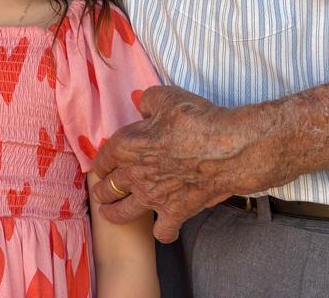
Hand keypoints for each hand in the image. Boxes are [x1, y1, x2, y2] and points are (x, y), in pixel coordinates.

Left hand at [91, 86, 274, 243]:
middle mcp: (135, 175)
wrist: (227, 149)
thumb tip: (141, 103)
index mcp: (127, 146)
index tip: (102, 165)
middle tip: (101, 191)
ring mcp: (154, 197)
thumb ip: (147, 100)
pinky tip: (162, 227)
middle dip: (102, 190)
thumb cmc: (196, 120)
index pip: (103, 158)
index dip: (101, 162)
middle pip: (109, 187)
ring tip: (109, 212)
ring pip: (123, 212)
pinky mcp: (175, 213)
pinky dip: (161, 231)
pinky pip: (162, 231)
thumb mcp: (166, 97)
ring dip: (113, 212)